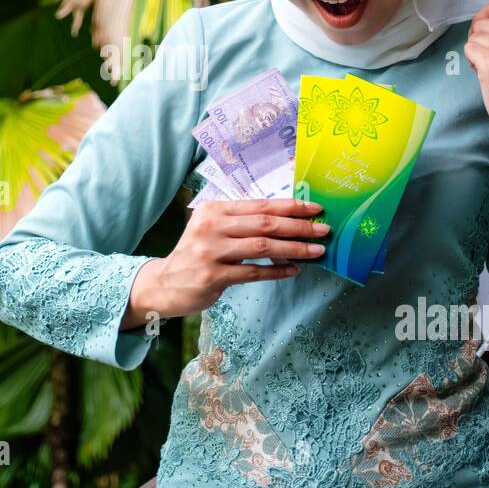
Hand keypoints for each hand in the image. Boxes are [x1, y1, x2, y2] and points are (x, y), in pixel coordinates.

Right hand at [121, 198, 328, 329]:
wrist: (165, 283)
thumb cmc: (196, 253)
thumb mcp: (212, 228)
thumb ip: (241, 221)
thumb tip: (285, 218)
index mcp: (214, 209)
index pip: (260, 205)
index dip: (291, 206)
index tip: (315, 208)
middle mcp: (211, 226)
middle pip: (265, 224)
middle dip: (299, 226)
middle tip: (323, 229)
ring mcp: (211, 252)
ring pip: (262, 247)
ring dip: (294, 249)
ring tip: (316, 251)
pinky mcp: (213, 276)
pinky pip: (253, 273)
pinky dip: (276, 271)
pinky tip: (293, 270)